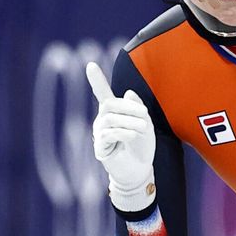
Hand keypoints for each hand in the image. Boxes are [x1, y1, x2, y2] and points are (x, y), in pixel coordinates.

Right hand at [86, 62, 156, 211]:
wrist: (139, 170)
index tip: (90, 65)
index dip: (96, 80)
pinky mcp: (100, 148)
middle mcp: (103, 120)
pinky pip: (108, 134)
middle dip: (129, 108)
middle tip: (145, 117)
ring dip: (130, 122)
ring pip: (111, 119)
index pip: (102, 93)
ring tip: (143, 129)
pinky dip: (123, 133)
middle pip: (110, 104)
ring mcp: (100, 134)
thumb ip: (138, 108)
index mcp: (113, 112)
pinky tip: (132, 137)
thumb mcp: (145, 123)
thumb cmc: (141, 146)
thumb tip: (128, 92)